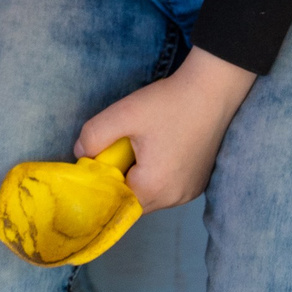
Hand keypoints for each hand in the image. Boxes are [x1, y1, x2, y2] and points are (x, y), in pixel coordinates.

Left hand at [74, 47, 256, 210]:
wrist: (212, 89)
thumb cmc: (168, 103)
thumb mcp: (123, 114)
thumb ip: (93, 136)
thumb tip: (79, 153)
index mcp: (154, 188)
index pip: (115, 201)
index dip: (102, 183)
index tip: (98, 160)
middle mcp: (175, 198)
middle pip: (133, 201)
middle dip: (120, 180)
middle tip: (119, 149)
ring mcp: (190, 193)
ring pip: (151, 196)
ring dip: (139, 178)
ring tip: (140, 147)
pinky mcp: (199, 183)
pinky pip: (168, 188)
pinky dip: (157, 175)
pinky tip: (159, 149)